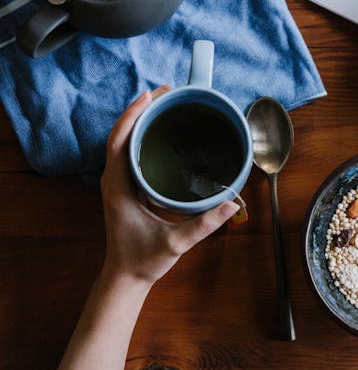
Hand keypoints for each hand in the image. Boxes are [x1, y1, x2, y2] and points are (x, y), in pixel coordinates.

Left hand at [99, 87, 239, 285]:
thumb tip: (231, 204)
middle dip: (141, 109)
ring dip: (142, 120)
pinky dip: (143, 135)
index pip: (119, 142)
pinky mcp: (127, 187)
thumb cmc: (144, 260)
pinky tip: (162, 131)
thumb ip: (203, 224)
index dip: (132, 115)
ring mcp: (119, 183)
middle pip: (121, 134)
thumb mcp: (175, 243)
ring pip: (125, 141)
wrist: (126, 277)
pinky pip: (131, 152)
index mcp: (119, 187)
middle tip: (167, 92)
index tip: (151, 95)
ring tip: (166, 103)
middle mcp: (115, 180)